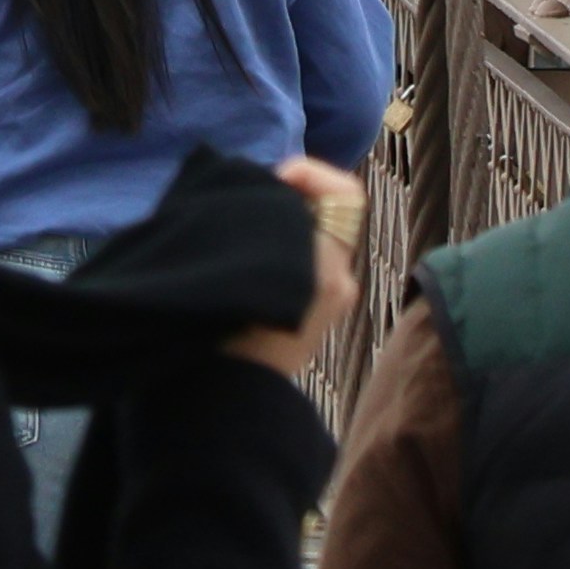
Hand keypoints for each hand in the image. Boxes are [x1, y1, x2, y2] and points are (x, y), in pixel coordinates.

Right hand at [227, 158, 366, 374]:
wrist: (227, 394)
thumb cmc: (224, 322)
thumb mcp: (237, 252)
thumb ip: (258, 213)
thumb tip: (262, 189)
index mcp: (326, 263)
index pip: (346, 193)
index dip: (313, 174)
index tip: (273, 180)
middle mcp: (340, 279)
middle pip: (324, 216)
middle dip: (288, 204)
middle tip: (245, 207)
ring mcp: (334, 302)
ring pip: (313, 243)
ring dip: (283, 233)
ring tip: (240, 241)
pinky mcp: (319, 320)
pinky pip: (307, 268)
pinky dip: (283, 259)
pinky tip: (247, 271)